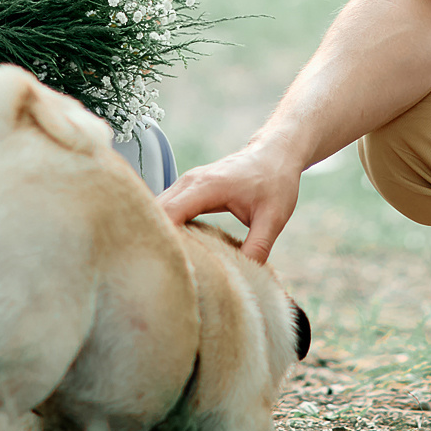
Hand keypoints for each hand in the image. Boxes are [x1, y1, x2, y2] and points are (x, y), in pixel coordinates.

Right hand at [159, 142, 305, 262]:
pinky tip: (175, 249)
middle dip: (154, 239)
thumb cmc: (275, 182)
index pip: (169, 213)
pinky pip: (167, 209)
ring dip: (158, 233)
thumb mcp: (274, 218)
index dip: (163, 239)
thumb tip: (243, 276)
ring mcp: (186, 183)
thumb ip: (258, 247)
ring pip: (158, 210)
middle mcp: (189, 182)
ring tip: (163, 263)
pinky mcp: (188, 189)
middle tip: (158, 270)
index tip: (164, 265)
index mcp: (207, 186)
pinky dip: (166, 228)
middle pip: (156, 212)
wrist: (275, 153)